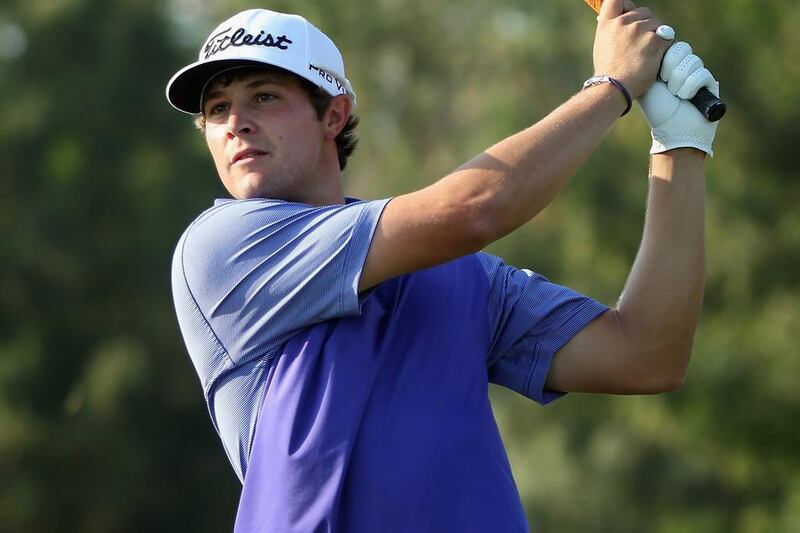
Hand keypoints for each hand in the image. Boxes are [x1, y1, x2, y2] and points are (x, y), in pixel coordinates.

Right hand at [593, 0, 671, 97]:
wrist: (613, 88)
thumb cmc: (608, 72)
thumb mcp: (602, 46)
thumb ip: (612, 31)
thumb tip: (618, 22)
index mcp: (607, 24)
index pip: (615, 0)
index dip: (626, 5)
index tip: (629, 13)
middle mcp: (623, 23)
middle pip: (644, 12)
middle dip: (646, 25)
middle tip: (642, 45)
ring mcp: (639, 30)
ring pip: (658, 25)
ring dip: (657, 37)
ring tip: (647, 56)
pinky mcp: (654, 40)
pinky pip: (667, 37)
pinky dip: (665, 48)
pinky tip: (656, 59)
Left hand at [638, 41, 719, 155]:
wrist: (673, 130)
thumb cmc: (657, 110)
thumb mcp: (646, 84)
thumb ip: (647, 63)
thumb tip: (647, 43)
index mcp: (666, 65)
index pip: (670, 44)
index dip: (664, 56)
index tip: (658, 74)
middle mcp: (682, 67)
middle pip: (682, 48)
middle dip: (672, 66)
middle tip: (666, 83)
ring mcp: (696, 74)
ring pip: (692, 60)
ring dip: (680, 80)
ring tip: (675, 95)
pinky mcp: (710, 83)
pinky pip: (702, 73)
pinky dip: (691, 86)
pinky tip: (685, 97)